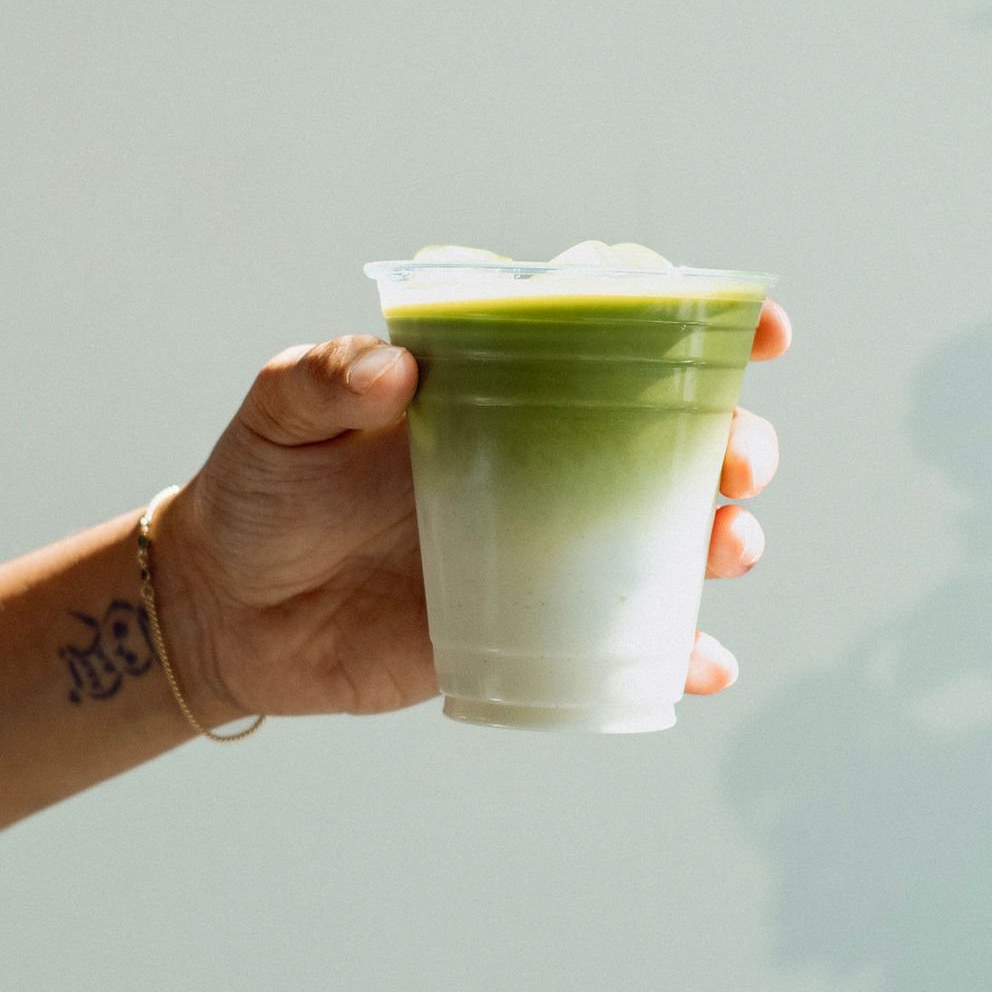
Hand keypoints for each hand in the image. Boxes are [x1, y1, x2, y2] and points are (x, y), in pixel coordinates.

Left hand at [156, 301, 790, 722]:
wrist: (229, 610)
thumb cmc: (261, 487)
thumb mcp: (278, 416)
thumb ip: (324, 381)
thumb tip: (393, 372)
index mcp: (506, 385)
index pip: (620, 336)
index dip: (706, 328)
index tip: (762, 332)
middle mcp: (548, 460)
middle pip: (679, 442)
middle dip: (736, 445)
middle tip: (735, 464)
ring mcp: (550, 547)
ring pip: (676, 539)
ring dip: (726, 541)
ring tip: (728, 549)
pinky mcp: (536, 629)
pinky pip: (631, 644)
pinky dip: (679, 656)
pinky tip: (701, 664)